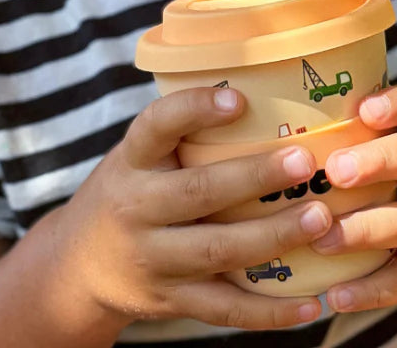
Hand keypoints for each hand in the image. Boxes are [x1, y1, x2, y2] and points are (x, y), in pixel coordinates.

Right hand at [50, 87, 332, 329]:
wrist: (76, 268)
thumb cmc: (130, 190)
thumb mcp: (139, 154)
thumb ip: (182, 130)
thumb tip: (263, 84)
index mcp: (132, 160)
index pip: (155, 126)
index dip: (194, 109)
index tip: (239, 99)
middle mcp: (137, 208)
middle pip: (197, 193)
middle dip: (254, 178)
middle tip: (305, 161)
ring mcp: (153, 259)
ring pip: (218, 252)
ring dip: (274, 237)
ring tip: (321, 217)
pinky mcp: (171, 300)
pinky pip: (225, 309)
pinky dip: (270, 312)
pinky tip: (312, 304)